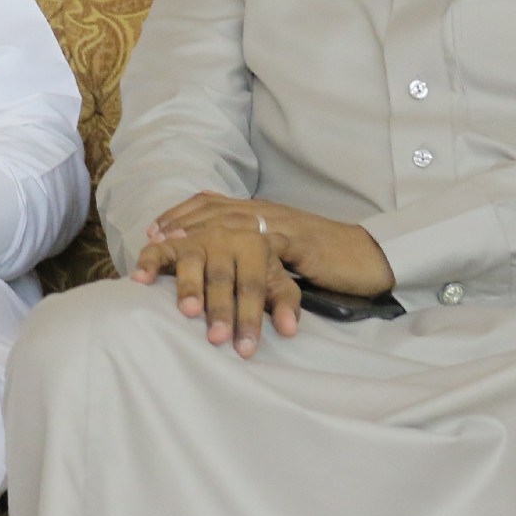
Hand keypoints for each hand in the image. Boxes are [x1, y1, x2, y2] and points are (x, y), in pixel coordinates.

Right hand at [128, 202, 326, 356]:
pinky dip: (148, 262)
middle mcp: (224, 237)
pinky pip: (158, 250)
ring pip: (192, 262)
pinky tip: (141, 280)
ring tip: (189, 311)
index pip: (253, 286)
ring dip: (189, 287)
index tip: (246, 349)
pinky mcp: (171, 242)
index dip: (250, 318)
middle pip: (222, 278)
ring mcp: (195, 238)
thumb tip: (290, 331)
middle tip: (218, 339)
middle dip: (220, 309)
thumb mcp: (274, 280)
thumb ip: (284, 302)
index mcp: (254, 245)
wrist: (230, 233)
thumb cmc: (253, 268)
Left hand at [146, 193, 396, 297]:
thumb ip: (251, 246)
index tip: (150, 236)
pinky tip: (229, 292)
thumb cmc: (322, 256)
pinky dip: (245, 277)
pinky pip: (266, 258)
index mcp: (256, 211)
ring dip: (207, 278)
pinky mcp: (299, 242)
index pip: (207, 205)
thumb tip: (218, 257)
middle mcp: (262, 212)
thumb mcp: (279, 246)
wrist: (367, 253)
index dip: (176, 219)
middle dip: (176, 243)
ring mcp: (279, 224)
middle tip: (149, 265)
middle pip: (209, 221)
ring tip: (188, 310)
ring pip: (232, 244)